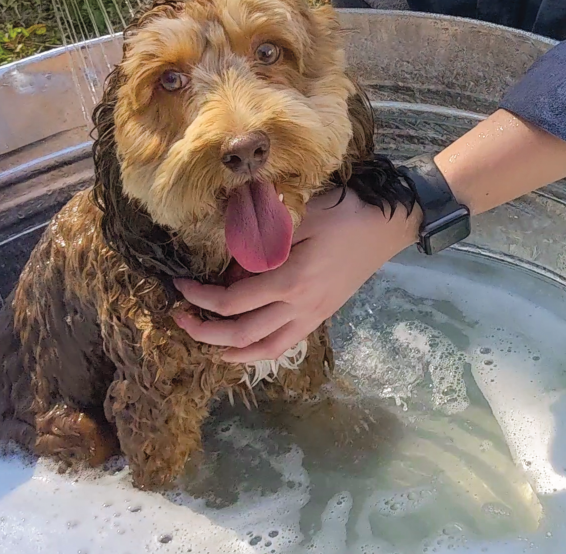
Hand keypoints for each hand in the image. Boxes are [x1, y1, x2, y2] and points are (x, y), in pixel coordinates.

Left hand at [173, 188, 419, 363]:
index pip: (233, 301)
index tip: (179, 286)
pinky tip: (244, 344)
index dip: (201, 298)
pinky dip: (259, 350)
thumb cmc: (342, 213)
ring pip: (265, 350)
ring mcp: (313, 316)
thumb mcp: (298, 217)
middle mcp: (300, 308)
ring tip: (207, 343)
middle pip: (242, 335)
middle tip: (180, 318)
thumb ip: (261, 240)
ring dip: (231, 350)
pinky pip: (284, 344)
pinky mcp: (321, 315)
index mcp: (291, 281)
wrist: (386, 226)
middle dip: (205, 332)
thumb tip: (228, 263)